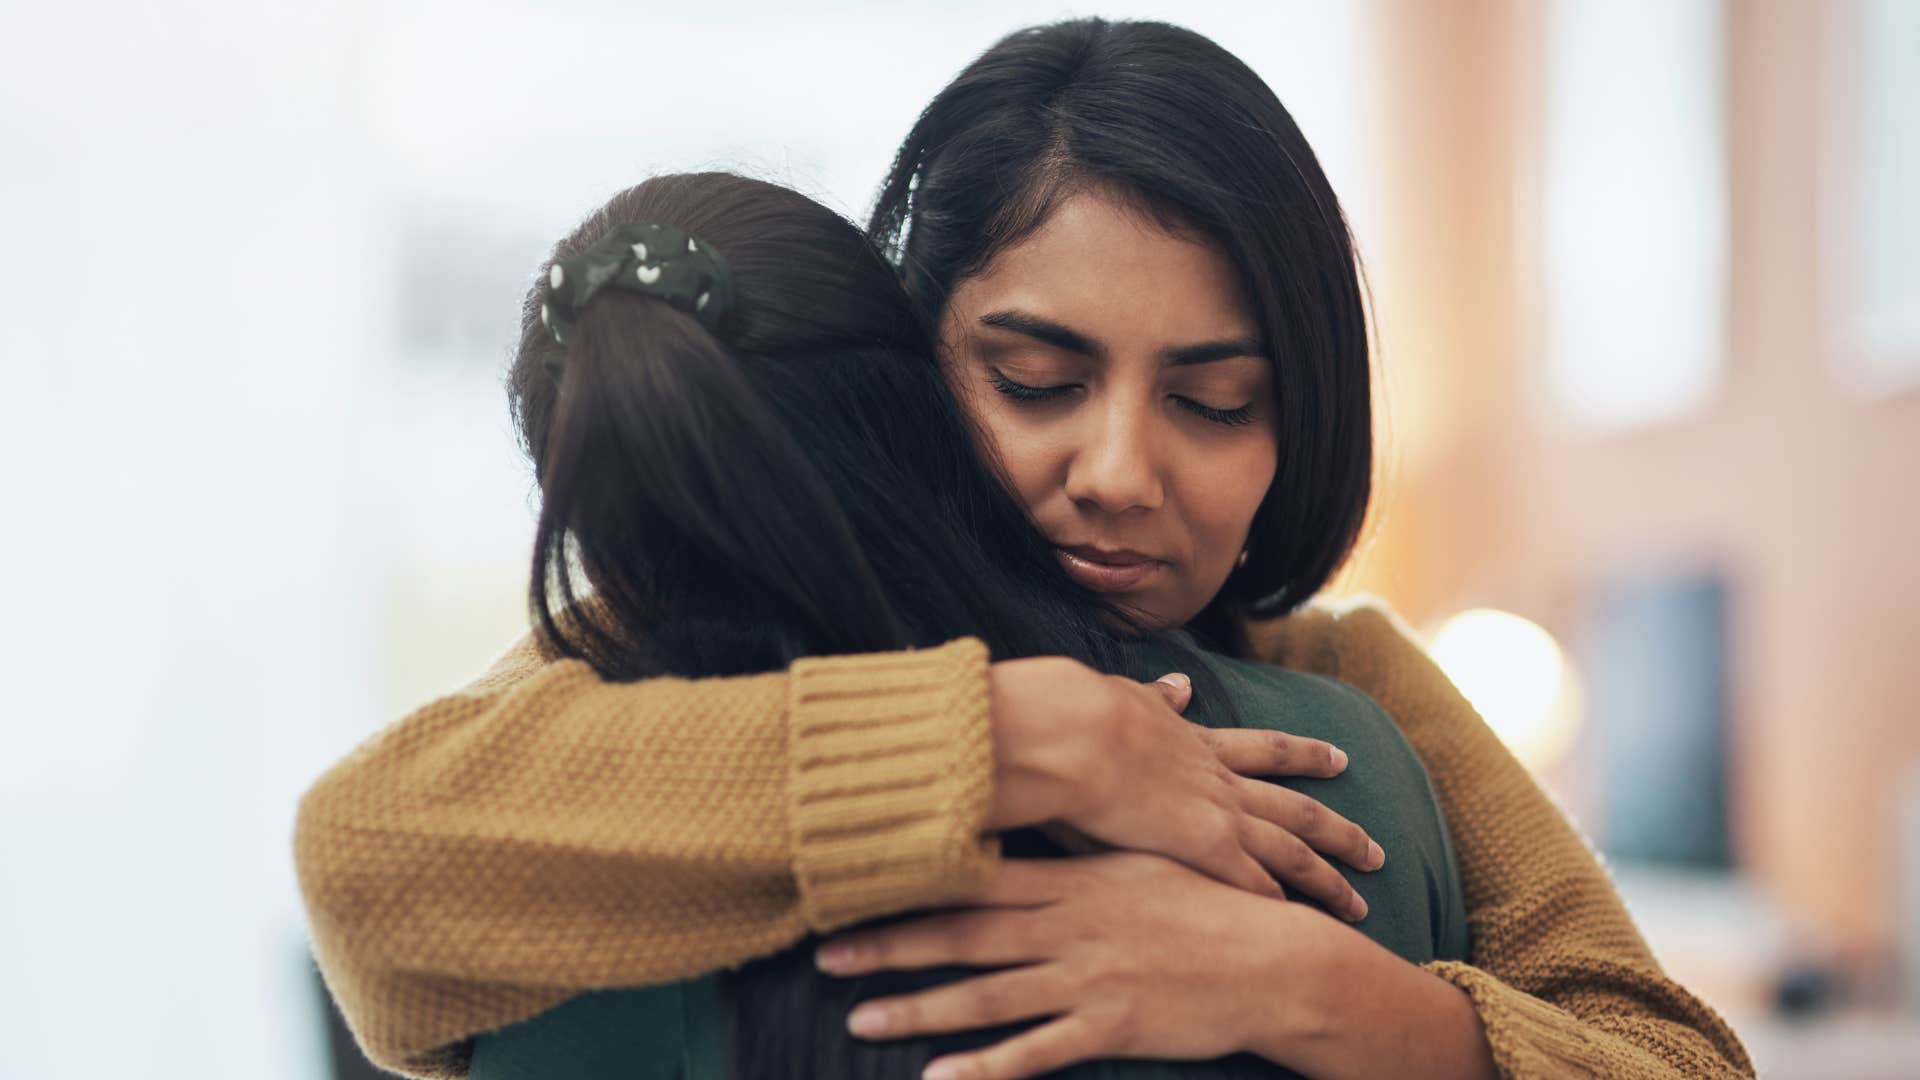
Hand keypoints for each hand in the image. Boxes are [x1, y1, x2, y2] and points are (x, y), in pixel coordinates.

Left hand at [815, 853, 1333, 1079]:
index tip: (857, 879)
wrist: (1271, 961)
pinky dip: (986, 1069)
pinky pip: (1036, 1053)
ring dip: (921, 1009)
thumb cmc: (1206, 903)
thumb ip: (1079, 844)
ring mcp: (1088, 978)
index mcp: (1074, 880)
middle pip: (966, 934)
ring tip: (860, 1018)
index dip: (914, 878)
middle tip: (824, 951)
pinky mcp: (1110, 1027)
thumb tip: (1032, 810)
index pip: (978, 875)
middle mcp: (1071, 925)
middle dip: (892, 943)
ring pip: (988, 995)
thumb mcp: (1139, 859)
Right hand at [986, 656, 1382, 916]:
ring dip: (1328, 878)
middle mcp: (1219, 781)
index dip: (1304, 756)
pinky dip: (1278, 904)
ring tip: (1361, 903)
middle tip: (1376, 851)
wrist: (1077, 734)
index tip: (1338, 759)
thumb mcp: (1127, 697)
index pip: (1265, 750)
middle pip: (1296, 810)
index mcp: (1198, 743)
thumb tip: (1180, 684)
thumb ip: (1156, 697)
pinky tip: (1299, 925)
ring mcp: (1218, 815)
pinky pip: (1254, 884)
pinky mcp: (1204, 848)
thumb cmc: (1085, 714)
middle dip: (1339, 830)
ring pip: (1292, 852)